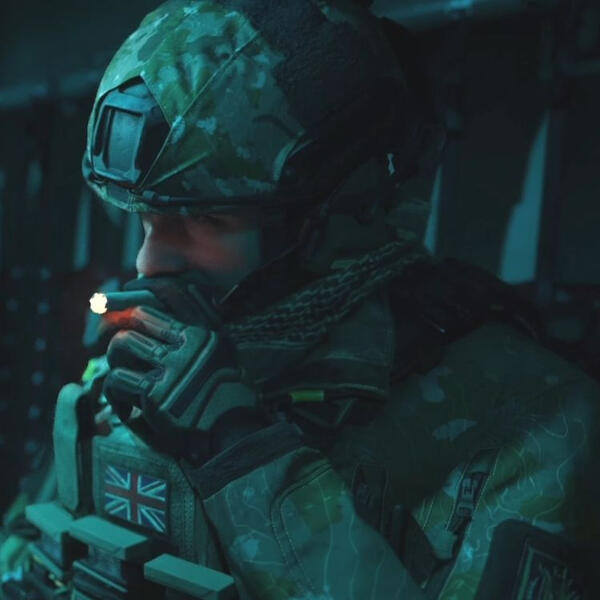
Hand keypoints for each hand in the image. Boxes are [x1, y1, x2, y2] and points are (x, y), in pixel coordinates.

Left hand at [102, 279, 265, 461]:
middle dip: (121, 326)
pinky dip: (114, 393)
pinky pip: (118, 380)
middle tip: (111, 338)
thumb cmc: (231, 398)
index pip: (172, 293)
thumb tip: (181, 307)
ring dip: (116, 359)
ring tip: (122, 375)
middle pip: (139, 315)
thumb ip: (205, 331)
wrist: (234, 435)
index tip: (124, 298)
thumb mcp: (226, 355)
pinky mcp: (155, 393)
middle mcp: (190, 344)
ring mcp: (172, 367)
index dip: (142, 289)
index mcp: (206, 332)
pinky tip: (124, 404)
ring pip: (123, 343)